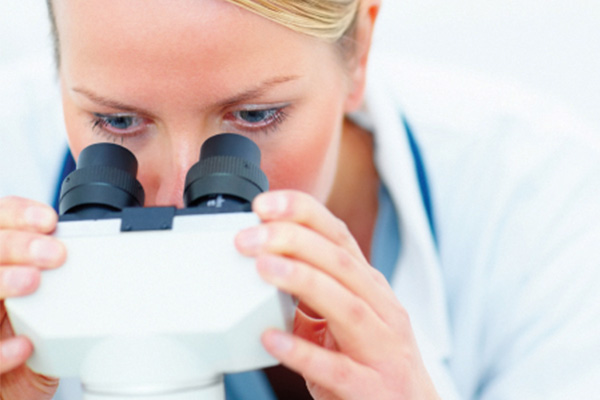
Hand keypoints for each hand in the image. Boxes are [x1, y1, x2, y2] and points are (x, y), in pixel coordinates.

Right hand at [0, 197, 65, 399]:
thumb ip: (72, 278)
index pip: (0, 222)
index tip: (49, 220)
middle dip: (17, 244)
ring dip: (2, 278)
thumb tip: (120, 253)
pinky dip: (1, 350)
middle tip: (54, 254)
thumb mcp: (58, 304)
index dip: (18, 214)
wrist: (15, 389)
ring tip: (33, 282)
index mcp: (4, 265)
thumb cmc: (37, 338)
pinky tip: (24, 345)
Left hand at [236, 190, 439, 399]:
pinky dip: (302, 352)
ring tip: (263, 268)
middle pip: (339, 263)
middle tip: (248, 237)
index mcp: (368, 286)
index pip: (338, 236)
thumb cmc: (371, 360)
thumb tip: (264, 262)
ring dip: (302, 281)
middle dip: (292, 241)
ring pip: (345, 306)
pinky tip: (271, 339)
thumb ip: (312, 292)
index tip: (263, 204)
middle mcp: (381, 308)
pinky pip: (335, 368)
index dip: (302, 213)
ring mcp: (381, 348)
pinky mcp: (371, 387)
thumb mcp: (344, 318)